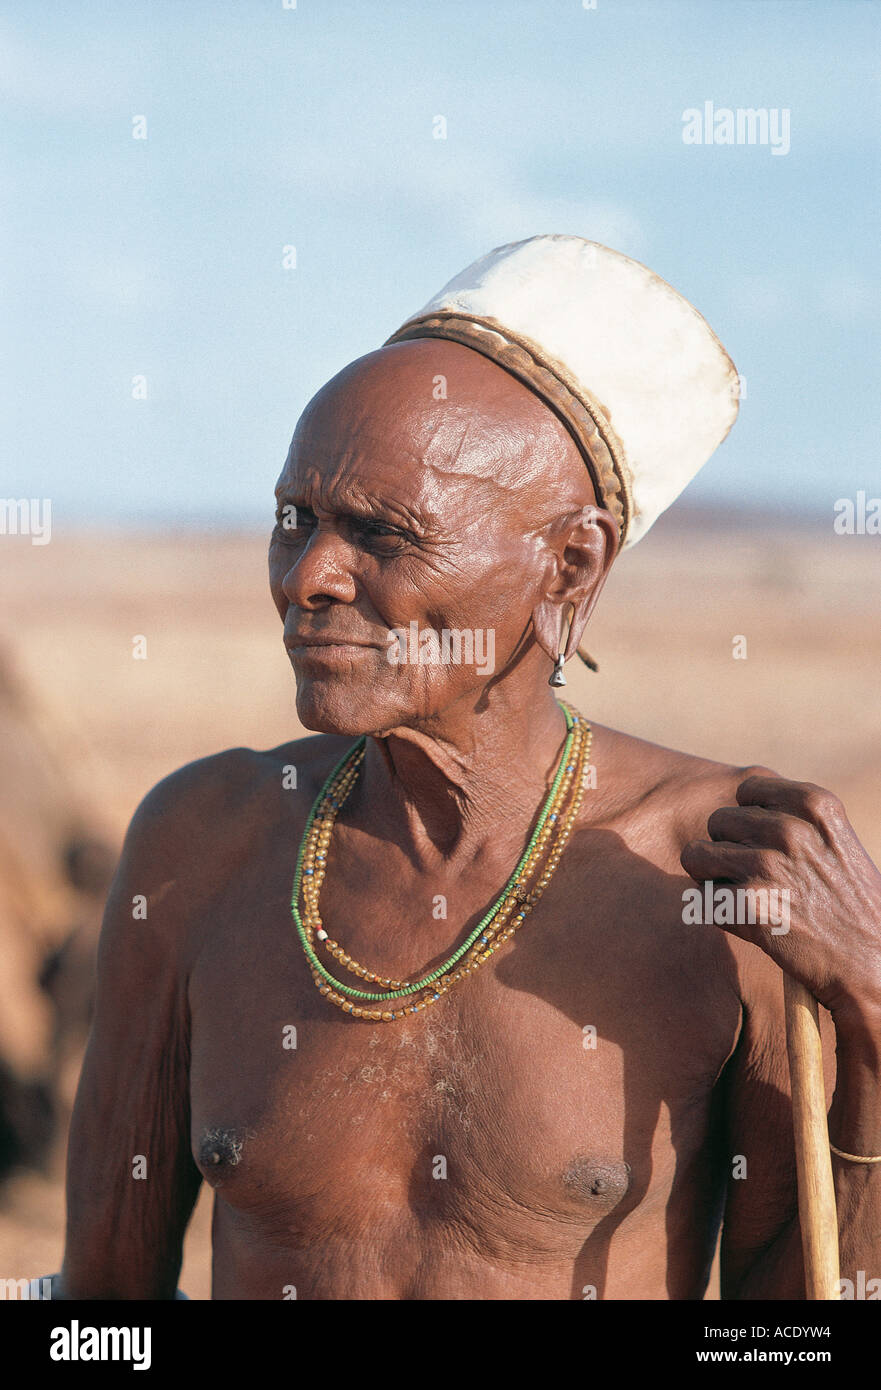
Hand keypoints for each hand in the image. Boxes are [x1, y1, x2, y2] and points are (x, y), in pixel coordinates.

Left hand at [681, 774, 880, 1036]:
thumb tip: (741, 799)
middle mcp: (789, 829)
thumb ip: (795, 818)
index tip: (766, 842)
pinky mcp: (748, 905)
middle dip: (728, 848)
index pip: (748, 790)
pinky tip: (749, 922)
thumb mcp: (836, 842)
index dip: (750, 817)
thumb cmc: (852, 904)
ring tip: (745, 896)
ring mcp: (767, 866)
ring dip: (712, 878)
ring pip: (696, 855)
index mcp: (815, 805)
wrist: (871, 964)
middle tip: (754, 877)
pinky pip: (702, 897)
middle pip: (718, 821)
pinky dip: (718, 912)